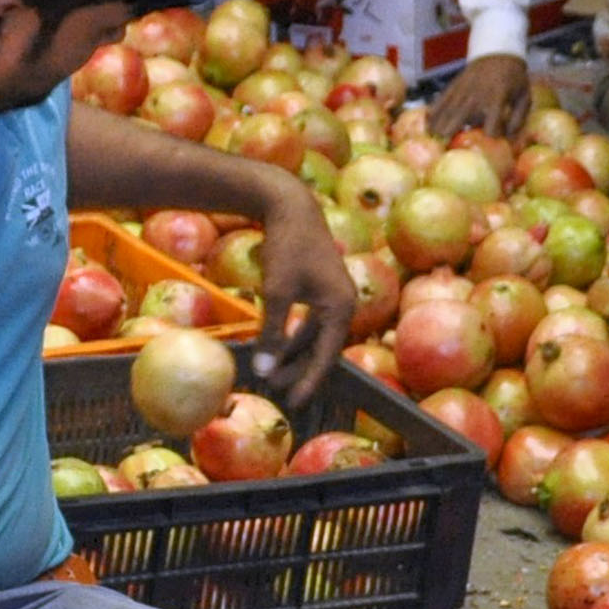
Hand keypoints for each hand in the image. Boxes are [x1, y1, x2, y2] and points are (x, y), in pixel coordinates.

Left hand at [243, 194, 353, 397]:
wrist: (291, 205)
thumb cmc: (287, 247)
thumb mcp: (277, 292)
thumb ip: (272, 333)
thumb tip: (264, 371)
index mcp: (341, 306)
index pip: (327, 355)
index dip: (310, 381)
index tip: (295, 402)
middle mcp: (345, 303)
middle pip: (323, 349)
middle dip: (300, 372)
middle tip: (277, 392)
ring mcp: (334, 295)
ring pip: (316, 336)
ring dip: (295, 356)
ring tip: (274, 375)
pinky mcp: (322, 288)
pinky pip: (311, 323)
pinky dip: (294, 337)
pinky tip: (277, 349)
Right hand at [428, 53, 534, 145]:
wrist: (497, 52)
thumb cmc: (514, 79)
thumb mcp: (524, 96)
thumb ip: (518, 119)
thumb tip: (508, 140)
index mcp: (496, 99)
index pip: (491, 124)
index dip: (490, 136)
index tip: (489, 143)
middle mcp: (475, 96)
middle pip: (458, 120)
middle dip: (451, 137)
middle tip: (446, 153)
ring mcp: (461, 91)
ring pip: (445, 113)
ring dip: (437, 129)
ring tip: (433, 144)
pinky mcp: (452, 87)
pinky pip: (439, 103)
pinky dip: (432, 114)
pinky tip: (427, 126)